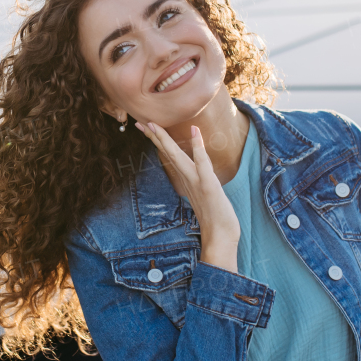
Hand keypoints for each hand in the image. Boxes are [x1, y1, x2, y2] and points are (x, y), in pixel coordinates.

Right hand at [136, 122, 240, 271]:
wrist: (220, 238)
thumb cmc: (215, 219)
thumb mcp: (205, 198)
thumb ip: (198, 187)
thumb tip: (195, 181)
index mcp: (187, 180)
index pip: (170, 156)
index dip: (158, 141)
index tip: (146, 127)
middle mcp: (188, 179)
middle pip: (168, 153)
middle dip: (155, 137)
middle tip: (139, 122)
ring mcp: (197, 182)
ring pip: (178, 156)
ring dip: (166, 140)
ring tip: (154, 124)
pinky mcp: (208, 185)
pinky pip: (202, 163)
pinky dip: (198, 147)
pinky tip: (194, 131)